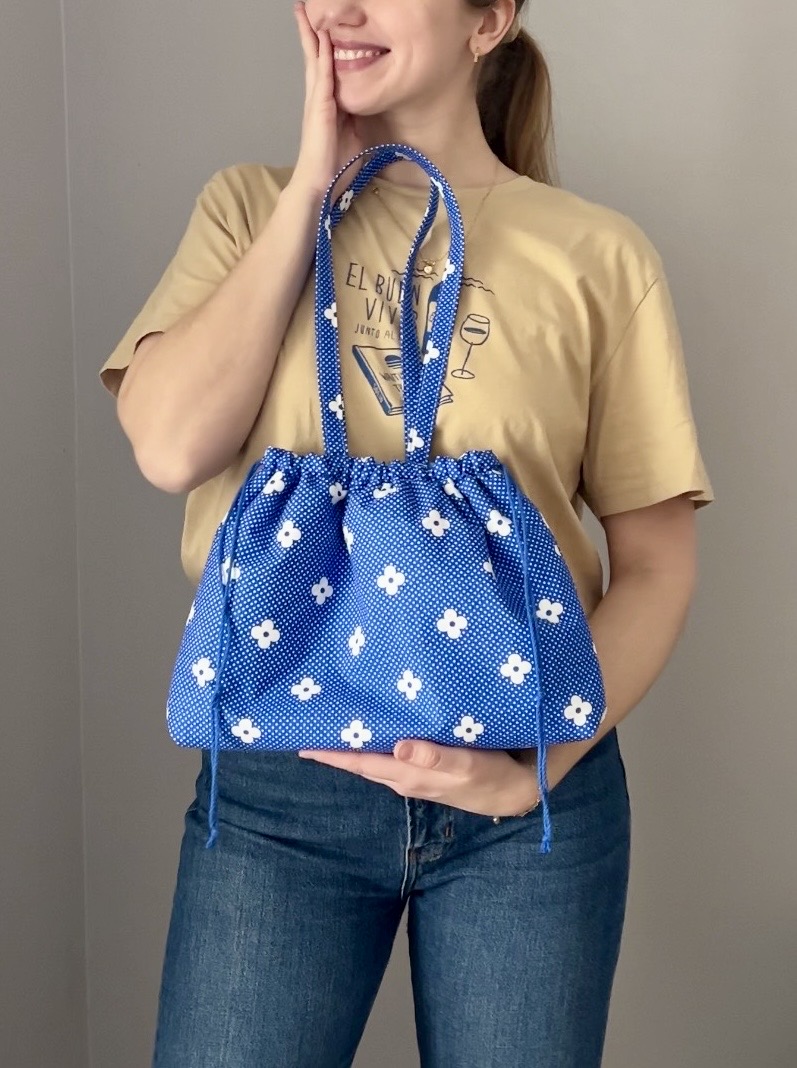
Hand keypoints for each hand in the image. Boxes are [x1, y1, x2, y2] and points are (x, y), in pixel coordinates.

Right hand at [291, 2, 367, 199]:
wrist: (319, 184)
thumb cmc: (335, 165)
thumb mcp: (353, 135)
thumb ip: (356, 118)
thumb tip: (367, 108)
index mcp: (326, 103)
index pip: (322, 67)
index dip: (320, 44)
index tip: (318, 24)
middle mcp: (317, 98)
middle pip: (313, 56)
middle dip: (310, 30)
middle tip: (302, 7)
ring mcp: (316, 102)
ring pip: (314, 60)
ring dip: (311, 35)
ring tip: (305, 13)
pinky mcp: (320, 109)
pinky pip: (322, 78)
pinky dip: (322, 58)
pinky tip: (323, 41)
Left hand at [298, 740, 539, 818]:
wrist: (514, 791)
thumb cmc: (492, 774)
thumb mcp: (467, 763)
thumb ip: (434, 756)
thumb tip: (398, 745)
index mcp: (407, 773)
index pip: (359, 761)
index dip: (330, 753)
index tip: (300, 741)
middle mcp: (403, 777)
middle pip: (359, 761)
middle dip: (333, 748)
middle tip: (305, 726)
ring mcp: (413, 776)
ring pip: (372, 759)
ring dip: (352, 746)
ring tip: (330, 726)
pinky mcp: (425, 771)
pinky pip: (389, 757)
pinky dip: (374, 744)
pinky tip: (372, 731)